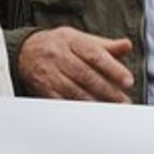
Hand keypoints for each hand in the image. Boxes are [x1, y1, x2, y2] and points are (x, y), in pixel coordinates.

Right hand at [17, 26, 133, 101]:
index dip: (113, 68)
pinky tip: (89, 114)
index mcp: (72, 41)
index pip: (95, 55)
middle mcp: (59, 56)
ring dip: (95, 102)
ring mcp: (50, 73)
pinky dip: (76, 109)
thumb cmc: (60, 45)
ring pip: (74, 90)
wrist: (26, 50)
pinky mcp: (43, 88)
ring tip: (111, 109)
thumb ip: (105, 45)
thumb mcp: (81, 39)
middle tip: (124, 101)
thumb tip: (126, 46)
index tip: (128, 81)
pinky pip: (61, 101)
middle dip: (107, 90)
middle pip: (86, 75)